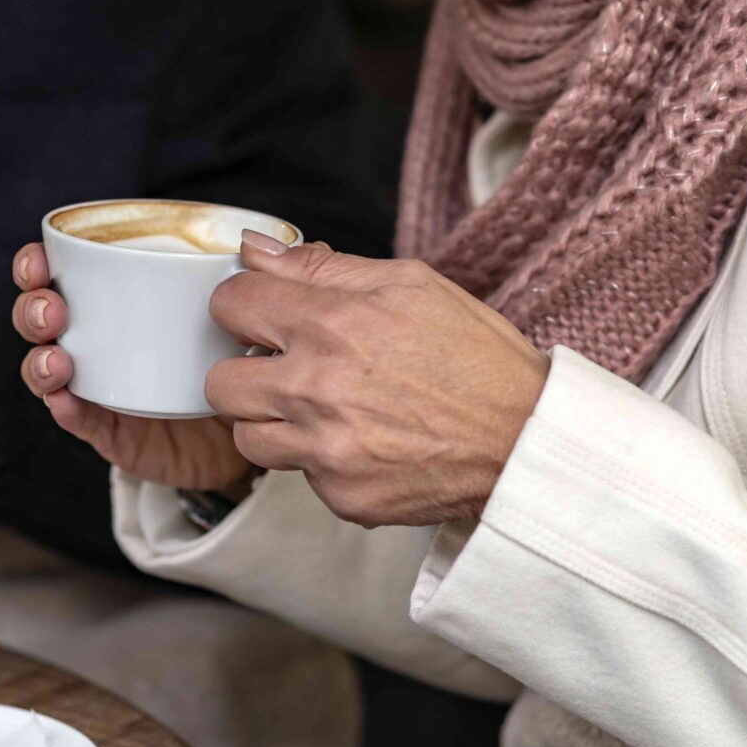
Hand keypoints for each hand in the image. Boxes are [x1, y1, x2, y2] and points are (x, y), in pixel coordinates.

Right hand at [12, 243, 254, 491]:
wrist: (247, 432)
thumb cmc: (232, 360)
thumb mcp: (235, 314)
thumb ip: (241, 277)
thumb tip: (251, 241)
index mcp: (113, 303)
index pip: (58, 277)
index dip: (36, 265)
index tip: (40, 260)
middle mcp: (95, 343)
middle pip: (38, 321)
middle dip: (32, 311)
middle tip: (52, 311)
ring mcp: (98, 388)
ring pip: (44, 371)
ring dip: (40, 362)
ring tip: (58, 361)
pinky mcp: (111, 433)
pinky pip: (79, 420)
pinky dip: (66, 409)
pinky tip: (64, 400)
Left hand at [205, 234, 549, 527]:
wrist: (528, 440)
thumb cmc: (475, 357)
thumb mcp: (409, 285)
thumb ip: (320, 267)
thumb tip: (253, 249)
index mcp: (330, 325)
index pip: (229, 305)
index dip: (243, 307)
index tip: (262, 316)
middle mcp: (317, 390)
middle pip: (219, 382)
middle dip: (245, 371)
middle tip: (285, 369)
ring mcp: (325, 450)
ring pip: (245, 437)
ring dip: (271, 422)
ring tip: (319, 410)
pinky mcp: (339, 496)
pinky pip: (296, 477)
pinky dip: (319, 461)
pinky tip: (359, 442)